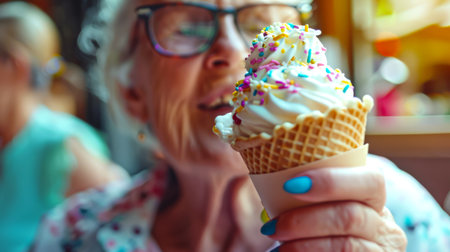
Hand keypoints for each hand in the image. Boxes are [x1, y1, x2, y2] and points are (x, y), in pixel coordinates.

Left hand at [260, 165, 406, 251]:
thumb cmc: (324, 231)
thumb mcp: (326, 210)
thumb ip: (310, 197)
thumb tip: (272, 194)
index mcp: (374, 199)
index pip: (370, 180)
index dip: (330, 181)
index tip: (290, 185)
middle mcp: (385, 226)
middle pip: (350, 215)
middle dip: (305, 220)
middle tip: (273, 227)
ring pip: (345, 246)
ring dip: (304, 246)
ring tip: (280, 248)